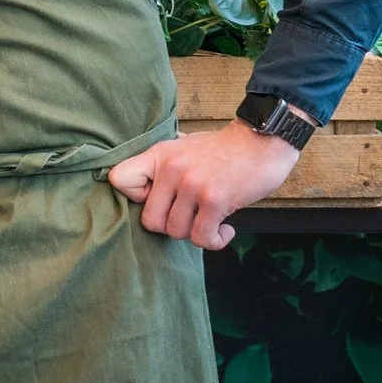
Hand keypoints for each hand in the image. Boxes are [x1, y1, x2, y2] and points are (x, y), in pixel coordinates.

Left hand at [107, 120, 305, 249]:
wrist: (262, 142)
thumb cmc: (222, 150)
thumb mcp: (183, 147)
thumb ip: (163, 167)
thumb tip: (140, 191)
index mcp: (159, 155)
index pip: (120, 180)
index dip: (136, 198)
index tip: (159, 198)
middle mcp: (172, 169)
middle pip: (150, 221)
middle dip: (171, 226)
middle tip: (190, 217)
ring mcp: (192, 185)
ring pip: (177, 232)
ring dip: (196, 232)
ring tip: (210, 220)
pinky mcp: (215, 200)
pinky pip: (202, 238)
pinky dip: (214, 240)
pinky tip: (224, 230)